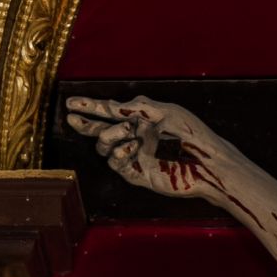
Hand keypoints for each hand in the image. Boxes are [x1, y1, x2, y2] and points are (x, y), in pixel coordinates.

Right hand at [72, 92, 221, 202]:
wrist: (205, 162)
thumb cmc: (190, 133)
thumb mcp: (163, 111)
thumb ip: (135, 108)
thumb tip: (109, 105)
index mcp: (140, 118)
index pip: (109, 111)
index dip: (89, 107)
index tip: (70, 103)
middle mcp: (134, 136)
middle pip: (100, 130)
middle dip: (85, 124)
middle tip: (72, 118)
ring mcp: (134, 155)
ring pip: (104, 147)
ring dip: (111, 136)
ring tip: (129, 133)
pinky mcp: (136, 173)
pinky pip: (115, 163)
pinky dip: (120, 153)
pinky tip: (133, 147)